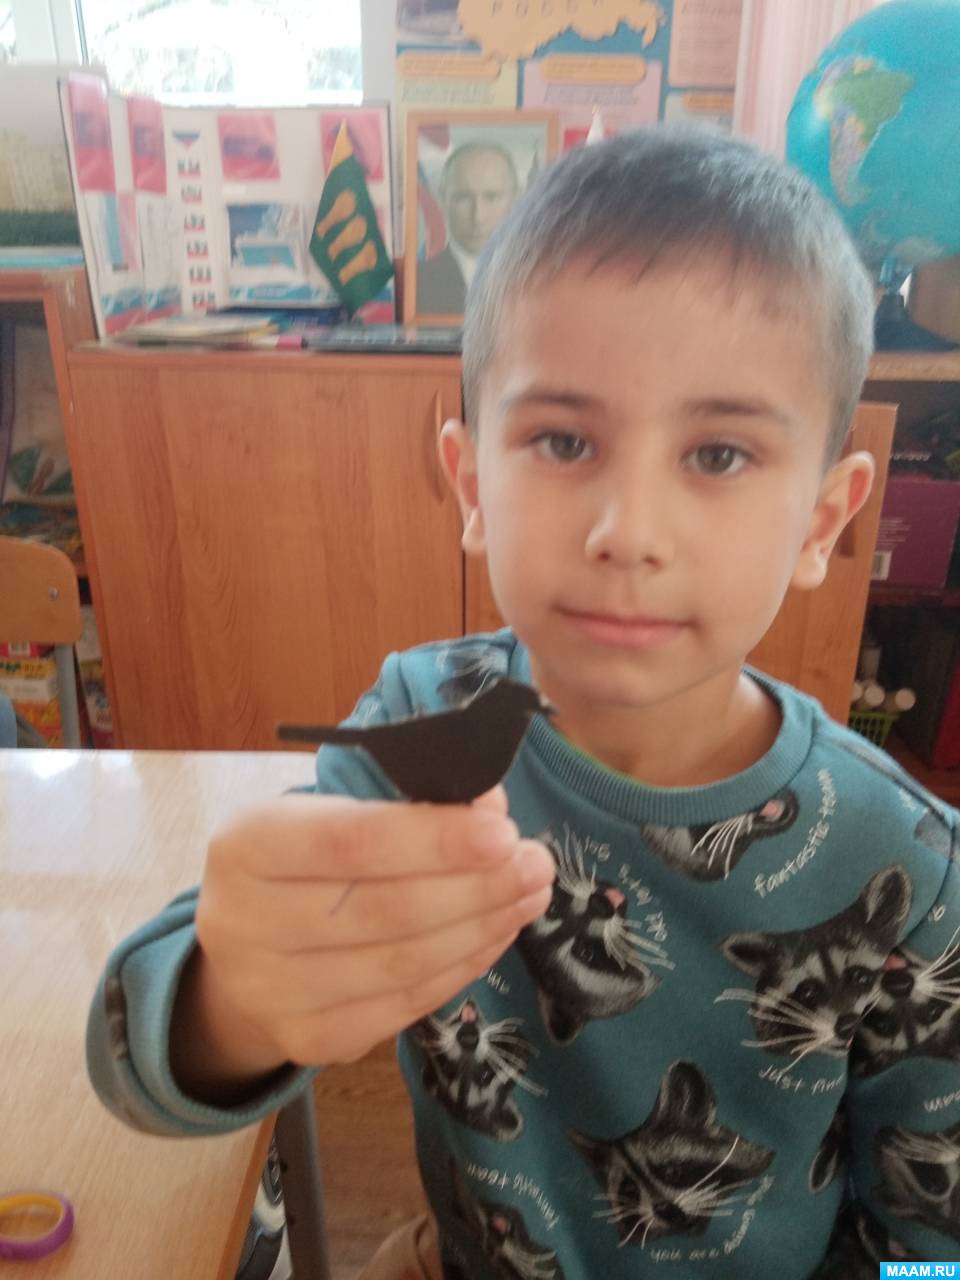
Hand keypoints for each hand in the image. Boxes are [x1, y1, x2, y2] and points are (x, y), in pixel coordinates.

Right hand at [171, 786, 554, 1094]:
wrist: (246, 947)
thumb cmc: (303, 857)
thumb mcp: (333, 809)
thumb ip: (405, 801)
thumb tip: (491, 808)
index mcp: (246, 844)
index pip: (348, 841)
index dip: (431, 839)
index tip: (502, 831)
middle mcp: (242, 922)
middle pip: (383, 910)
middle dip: (475, 886)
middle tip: (535, 864)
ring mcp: (271, 992)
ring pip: (401, 963)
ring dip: (481, 926)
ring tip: (529, 894)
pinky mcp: (307, 1039)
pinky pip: (404, 1004)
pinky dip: (462, 965)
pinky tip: (496, 933)